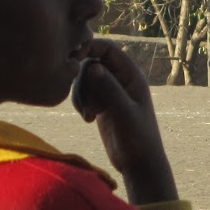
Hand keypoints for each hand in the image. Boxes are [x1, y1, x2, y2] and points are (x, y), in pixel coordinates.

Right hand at [75, 38, 178, 203]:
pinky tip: (88, 119)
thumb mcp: (124, 113)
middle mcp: (121, 78)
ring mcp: (110, 90)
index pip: (108, 48)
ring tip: (88, 116)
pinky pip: (83, 93)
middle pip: (90, 63)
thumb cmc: (138, 137)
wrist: (138, 162)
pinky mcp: (101, 102)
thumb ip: (109, 89)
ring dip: (80, 95)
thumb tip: (92, 66)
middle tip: (87, 106)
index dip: (89, 48)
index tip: (72, 60)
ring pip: (84, 79)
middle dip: (82, 81)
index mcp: (132, 74)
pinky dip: (80, 103)